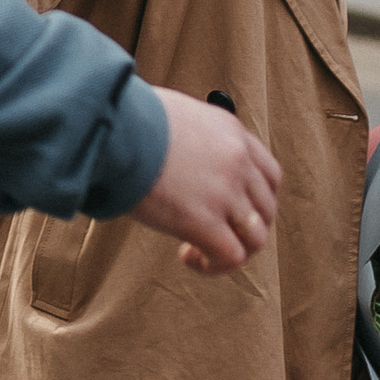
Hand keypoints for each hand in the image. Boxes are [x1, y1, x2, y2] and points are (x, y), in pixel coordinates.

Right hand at [138, 86, 281, 274]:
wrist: (111, 128)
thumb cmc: (126, 119)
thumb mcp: (174, 114)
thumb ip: (192, 136)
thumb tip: (181, 156)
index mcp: (232, 132)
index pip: (268, 174)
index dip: (255, 199)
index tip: (230, 209)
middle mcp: (237, 161)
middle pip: (266, 209)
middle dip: (244, 227)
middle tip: (212, 232)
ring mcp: (225, 193)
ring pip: (255, 237)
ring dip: (232, 249)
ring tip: (198, 250)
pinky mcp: (204, 221)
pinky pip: (230, 257)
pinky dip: (215, 265)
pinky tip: (188, 257)